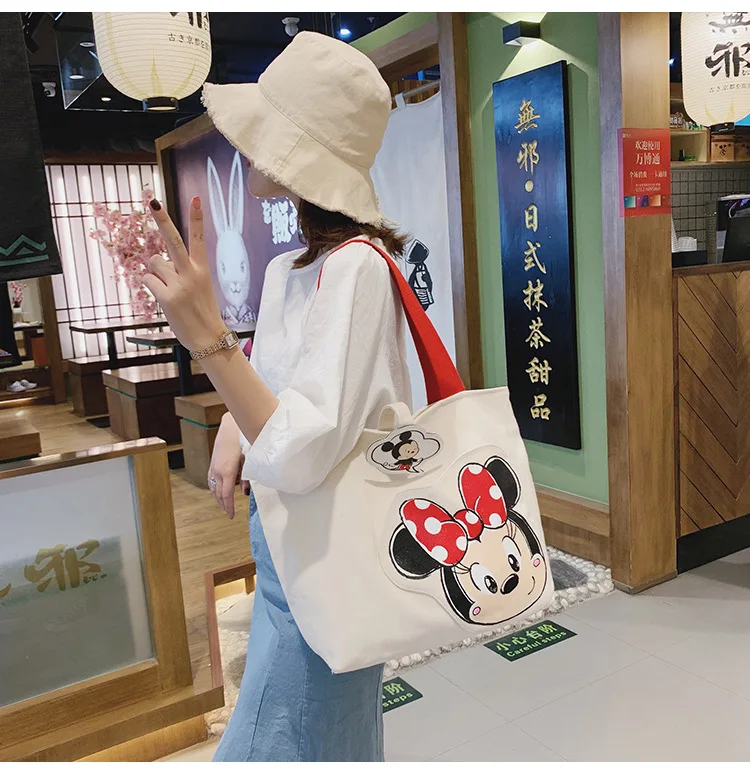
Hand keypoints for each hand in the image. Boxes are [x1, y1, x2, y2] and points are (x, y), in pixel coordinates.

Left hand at [143, 197, 225, 352]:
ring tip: (168, 289)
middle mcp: (191, 273)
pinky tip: (163, 297)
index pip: (200, 239)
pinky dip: (150, 285)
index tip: (196, 198)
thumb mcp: (200, 288)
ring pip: (154, 263)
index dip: (197, 218)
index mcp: (202, 269)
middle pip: (173, 240)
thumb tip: (157, 262)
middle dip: (162, 219)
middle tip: (152, 201)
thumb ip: (182, 271)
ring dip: (155, 272)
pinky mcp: (167, 297)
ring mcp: (179, 285)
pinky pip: (148, 280)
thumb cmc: (202, 313)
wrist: (208, 338)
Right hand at [208, 413, 245, 517]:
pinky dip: (215, 488)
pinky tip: (219, 490)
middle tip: (229, 513)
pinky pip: (211, 480)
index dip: (229, 507)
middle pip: (219, 494)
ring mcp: (213, 467)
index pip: (226, 495)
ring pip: (213, 488)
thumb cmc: (242, 442)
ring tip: (225, 504)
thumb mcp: (249, 461)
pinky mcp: (212, 463)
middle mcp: (217, 471)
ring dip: (218, 497)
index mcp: (227, 471)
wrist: (230, 427)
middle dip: (224, 505)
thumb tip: (245, 492)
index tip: (232, 516)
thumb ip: (247, 478)